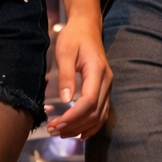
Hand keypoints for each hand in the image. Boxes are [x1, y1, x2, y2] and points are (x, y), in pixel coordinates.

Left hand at [47, 15, 111, 137]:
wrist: (86, 27)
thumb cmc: (74, 37)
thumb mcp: (64, 52)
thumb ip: (66, 75)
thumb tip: (66, 100)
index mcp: (97, 71)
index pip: (89, 101)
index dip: (73, 116)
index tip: (56, 124)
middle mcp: (106, 81)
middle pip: (95, 112)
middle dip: (74, 125)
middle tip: (53, 131)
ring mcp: (107, 86)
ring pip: (100, 115)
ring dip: (81, 128)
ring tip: (61, 133)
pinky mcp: (104, 89)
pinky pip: (102, 112)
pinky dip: (92, 125)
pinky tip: (79, 133)